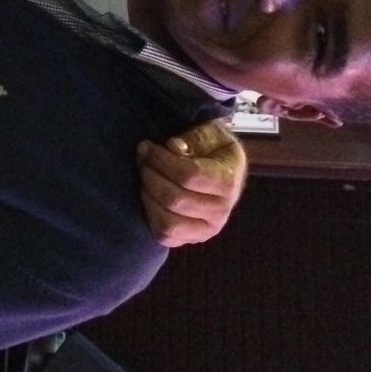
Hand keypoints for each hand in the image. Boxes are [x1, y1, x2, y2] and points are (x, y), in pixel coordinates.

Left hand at [136, 118, 247, 247]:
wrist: (225, 172)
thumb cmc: (214, 149)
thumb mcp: (212, 132)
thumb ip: (195, 137)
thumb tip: (173, 146)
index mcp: (228, 182)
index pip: (188, 175)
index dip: (161, 159)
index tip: (146, 147)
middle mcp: (221, 211)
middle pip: (175, 199)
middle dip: (151, 175)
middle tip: (142, 159)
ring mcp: (207, 230)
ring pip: (168, 222)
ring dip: (148, 196)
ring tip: (145, 176)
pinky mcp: (193, 239)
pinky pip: (165, 236)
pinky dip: (151, 216)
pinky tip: (149, 195)